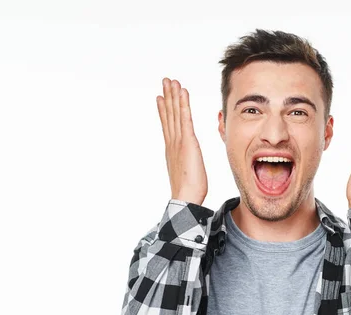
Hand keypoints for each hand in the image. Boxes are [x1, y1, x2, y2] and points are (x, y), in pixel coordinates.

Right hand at [156, 78, 207, 204]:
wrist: (186, 198)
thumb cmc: (189, 191)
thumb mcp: (187, 173)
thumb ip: (186, 166)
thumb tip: (187, 167)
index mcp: (172, 149)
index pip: (168, 125)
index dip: (164, 110)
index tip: (161, 97)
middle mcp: (172, 142)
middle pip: (169, 114)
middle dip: (167, 96)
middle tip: (165, 81)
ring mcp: (178, 141)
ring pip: (175, 112)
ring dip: (173, 95)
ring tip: (171, 80)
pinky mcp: (187, 141)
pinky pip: (185, 117)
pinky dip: (183, 103)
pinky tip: (182, 91)